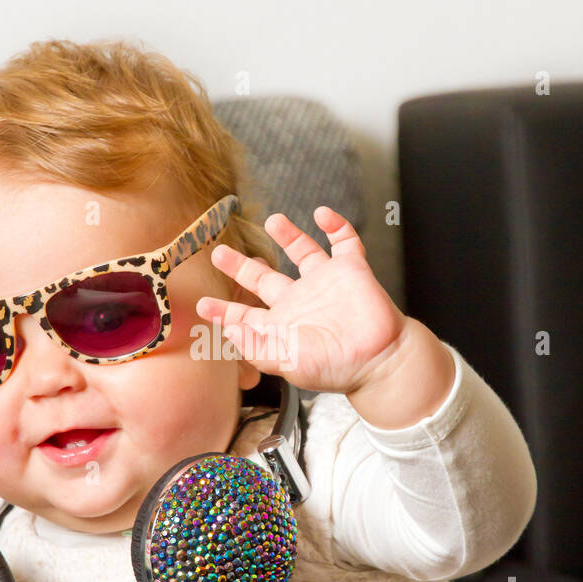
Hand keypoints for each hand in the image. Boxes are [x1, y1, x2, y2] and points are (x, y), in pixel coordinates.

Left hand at [196, 206, 405, 394]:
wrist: (379, 360)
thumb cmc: (336, 367)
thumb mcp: (286, 362)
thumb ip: (256, 347)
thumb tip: (231, 330)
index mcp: (282, 325)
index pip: (245, 316)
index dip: (223, 310)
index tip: (203, 304)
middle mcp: (300, 301)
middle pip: (263, 278)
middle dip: (241, 266)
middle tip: (219, 252)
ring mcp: (325, 283)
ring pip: (302, 252)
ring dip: (288, 235)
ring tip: (273, 220)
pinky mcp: (351, 270)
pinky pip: (344, 241)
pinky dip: (336, 225)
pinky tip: (322, 214)